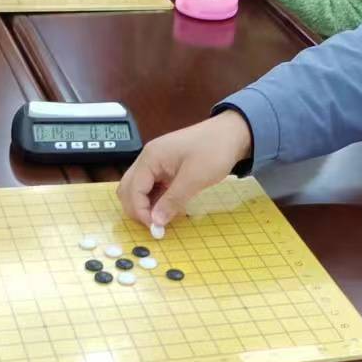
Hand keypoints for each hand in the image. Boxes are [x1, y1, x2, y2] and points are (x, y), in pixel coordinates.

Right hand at [118, 112, 252, 230]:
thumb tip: (156, 222)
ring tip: (163, 218)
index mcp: (151, 157)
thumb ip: (173, 200)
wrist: (232, 133)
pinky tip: (168, 208)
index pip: (133, 189)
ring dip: (146, 205)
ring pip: (138, 188)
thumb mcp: (195, 178)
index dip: (140, 211)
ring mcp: (156, 162)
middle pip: (128, 188)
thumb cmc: (214, 150)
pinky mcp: (165, 166)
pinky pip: (152, 186)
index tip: (155, 228)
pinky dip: (155, 199)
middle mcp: (148, 158)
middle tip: (155, 225)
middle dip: (137, 209)